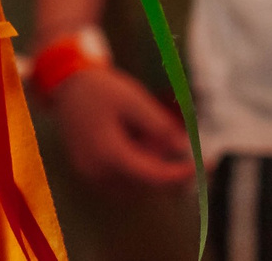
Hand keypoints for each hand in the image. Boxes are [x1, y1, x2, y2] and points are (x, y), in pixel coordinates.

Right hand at [51, 65, 196, 189]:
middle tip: (175, 139)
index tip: (204, 164)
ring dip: (150, 167)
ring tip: (147, 134)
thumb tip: (183, 148)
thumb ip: (160, 126)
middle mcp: (97, 172)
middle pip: (145, 184)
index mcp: (108, 154)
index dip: (181, 173)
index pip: (153, 176)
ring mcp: (91, 175)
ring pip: (135, 185)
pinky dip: (136, 167)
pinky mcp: (89, 173)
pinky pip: (121, 181)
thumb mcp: (134, 100)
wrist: (67, 84)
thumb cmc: (101, 89)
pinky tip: (135, 141)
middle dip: (165, 166)